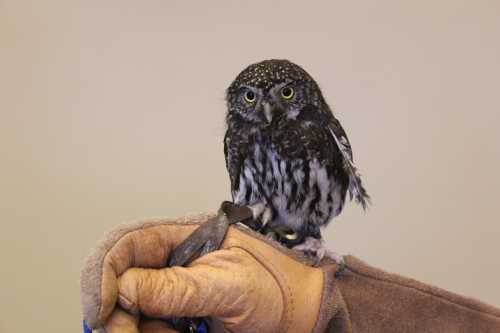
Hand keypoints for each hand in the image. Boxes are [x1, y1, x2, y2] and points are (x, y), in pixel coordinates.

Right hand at [81, 214, 336, 332]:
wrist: (298, 313)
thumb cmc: (276, 285)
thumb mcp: (230, 284)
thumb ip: (179, 286)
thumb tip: (126, 288)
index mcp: (183, 238)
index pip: (127, 245)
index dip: (104, 272)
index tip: (101, 308)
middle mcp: (170, 263)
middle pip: (119, 281)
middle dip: (116, 311)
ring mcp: (171, 292)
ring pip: (129, 310)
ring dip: (133, 328)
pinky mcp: (175, 318)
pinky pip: (147, 328)